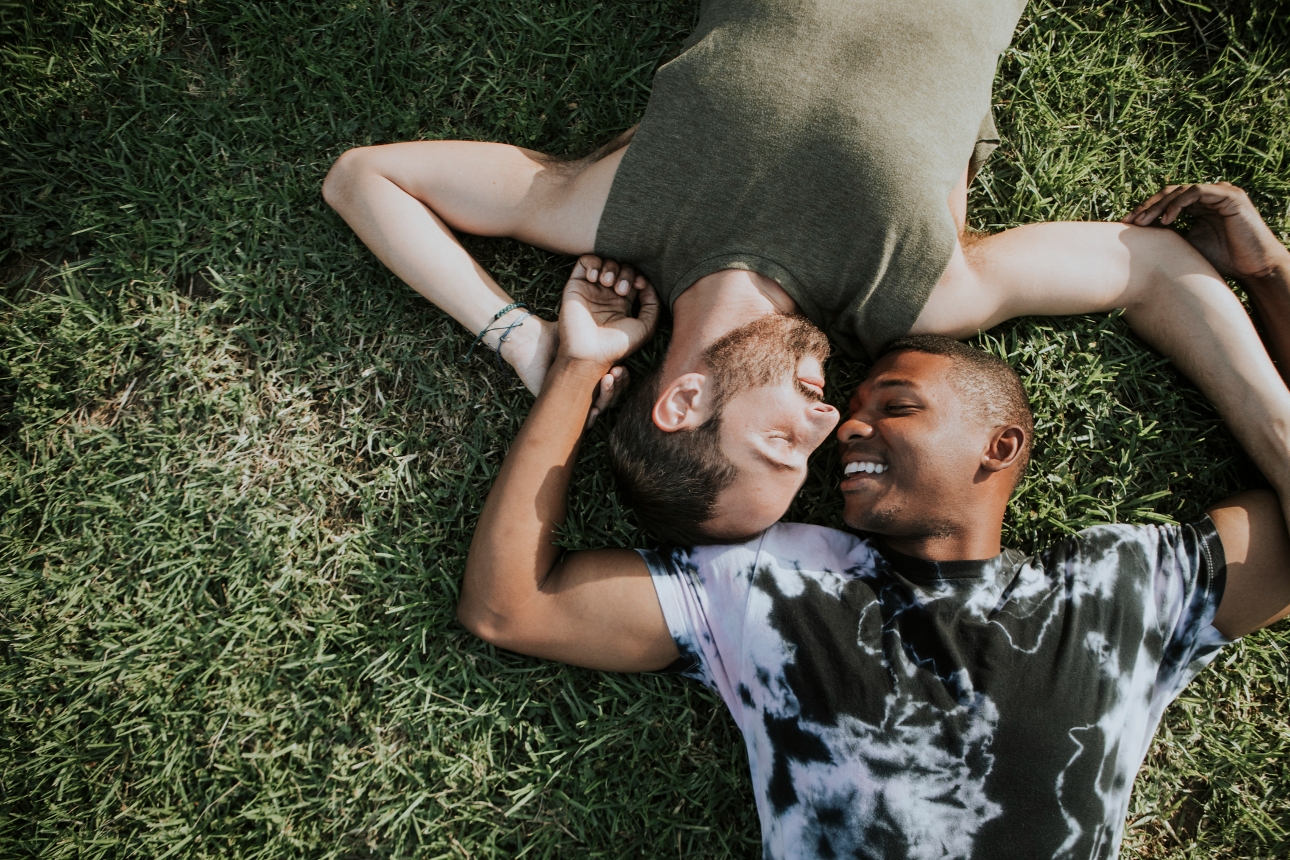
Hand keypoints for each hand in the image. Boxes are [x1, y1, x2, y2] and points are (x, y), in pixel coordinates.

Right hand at [558, 255, 659, 367]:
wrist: (589, 354)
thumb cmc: (617, 345)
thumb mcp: (645, 327)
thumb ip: (653, 305)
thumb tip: (647, 284)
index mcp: (622, 304)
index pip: (634, 279)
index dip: (639, 276)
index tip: (639, 285)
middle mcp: (606, 295)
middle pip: (622, 268)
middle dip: (626, 273)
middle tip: (621, 290)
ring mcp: (591, 290)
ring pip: (605, 262)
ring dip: (611, 268)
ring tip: (608, 284)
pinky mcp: (576, 285)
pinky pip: (585, 261)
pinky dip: (593, 263)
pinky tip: (595, 279)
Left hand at [1123, 182, 1289, 281]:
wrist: (1253, 268)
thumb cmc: (1221, 261)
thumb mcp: (1187, 246)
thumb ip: (1168, 235)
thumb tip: (1138, 237)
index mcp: (1200, 205)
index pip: (1168, 200)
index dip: (1147, 210)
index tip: (1128, 224)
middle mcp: (1210, 196)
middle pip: (1171, 192)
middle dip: (1149, 206)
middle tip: (1130, 221)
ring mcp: (1221, 193)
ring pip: (1181, 190)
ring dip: (1160, 205)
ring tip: (1144, 222)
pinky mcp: (1230, 195)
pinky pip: (1197, 192)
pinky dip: (1179, 203)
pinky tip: (1166, 220)